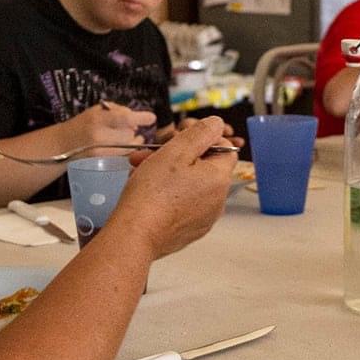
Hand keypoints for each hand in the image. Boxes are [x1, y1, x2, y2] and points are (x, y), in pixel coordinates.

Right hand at [64, 101, 156, 152]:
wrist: (63, 145)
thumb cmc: (83, 125)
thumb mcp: (97, 110)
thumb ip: (118, 111)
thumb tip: (137, 120)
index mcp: (97, 119)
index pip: (125, 118)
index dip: (141, 118)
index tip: (151, 118)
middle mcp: (99, 137)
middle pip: (130, 134)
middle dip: (132, 130)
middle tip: (128, 127)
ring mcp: (102, 154)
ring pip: (130, 148)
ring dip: (132, 142)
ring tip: (122, 137)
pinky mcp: (104, 166)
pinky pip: (125, 158)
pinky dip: (127, 152)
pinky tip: (120, 147)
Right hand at [111, 117, 233, 258]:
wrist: (135, 235)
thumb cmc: (153, 194)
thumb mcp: (176, 151)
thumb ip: (200, 133)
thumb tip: (216, 125)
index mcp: (219, 179)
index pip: (224, 149)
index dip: (201, 140)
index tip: (178, 141)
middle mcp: (218, 201)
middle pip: (203, 167)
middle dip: (176, 156)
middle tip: (149, 155)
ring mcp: (204, 218)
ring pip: (190, 185)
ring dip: (168, 174)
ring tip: (141, 171)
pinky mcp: (189, 230)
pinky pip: (183, 204)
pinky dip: (168, 195)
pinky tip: (146, 193)